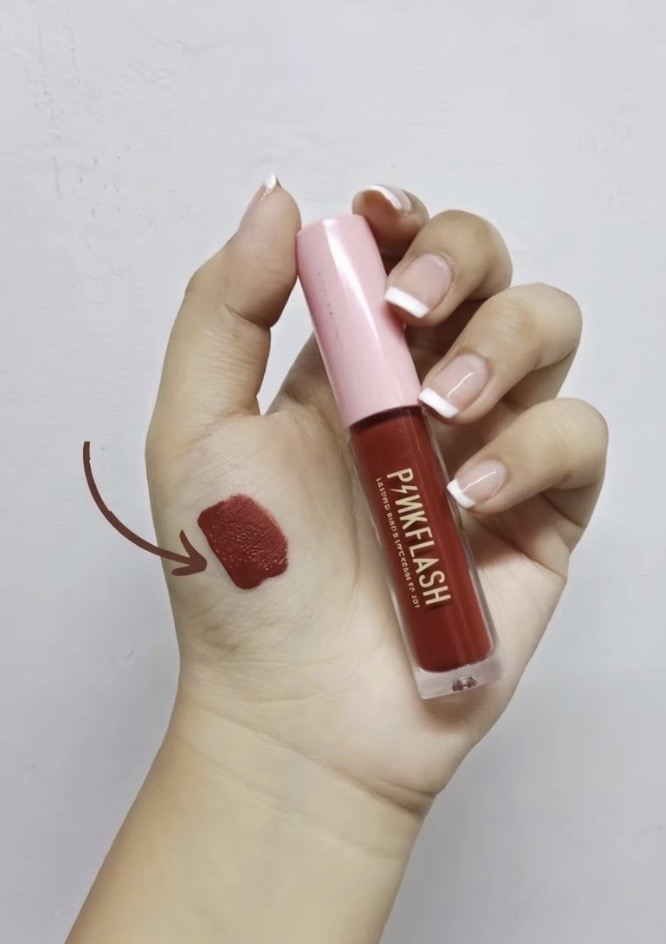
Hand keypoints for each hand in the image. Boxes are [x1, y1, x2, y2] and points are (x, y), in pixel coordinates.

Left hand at [147, 180, 606, 811]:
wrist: (300, 717)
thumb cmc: (242, 587)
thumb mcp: (197, 435)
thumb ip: (226, 312)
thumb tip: (282, 203)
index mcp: (342, 372)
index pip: (394, 257)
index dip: (400, 219)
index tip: (378, 218)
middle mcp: (421, 398)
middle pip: (485, 270)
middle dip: (461, 260)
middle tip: (414, 311)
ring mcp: (487, 449)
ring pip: (547, 330)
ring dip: (502, 347)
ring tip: (440, 414)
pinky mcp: (542, 513)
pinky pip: (576, 438)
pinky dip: (533, 449)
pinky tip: (469, 498)